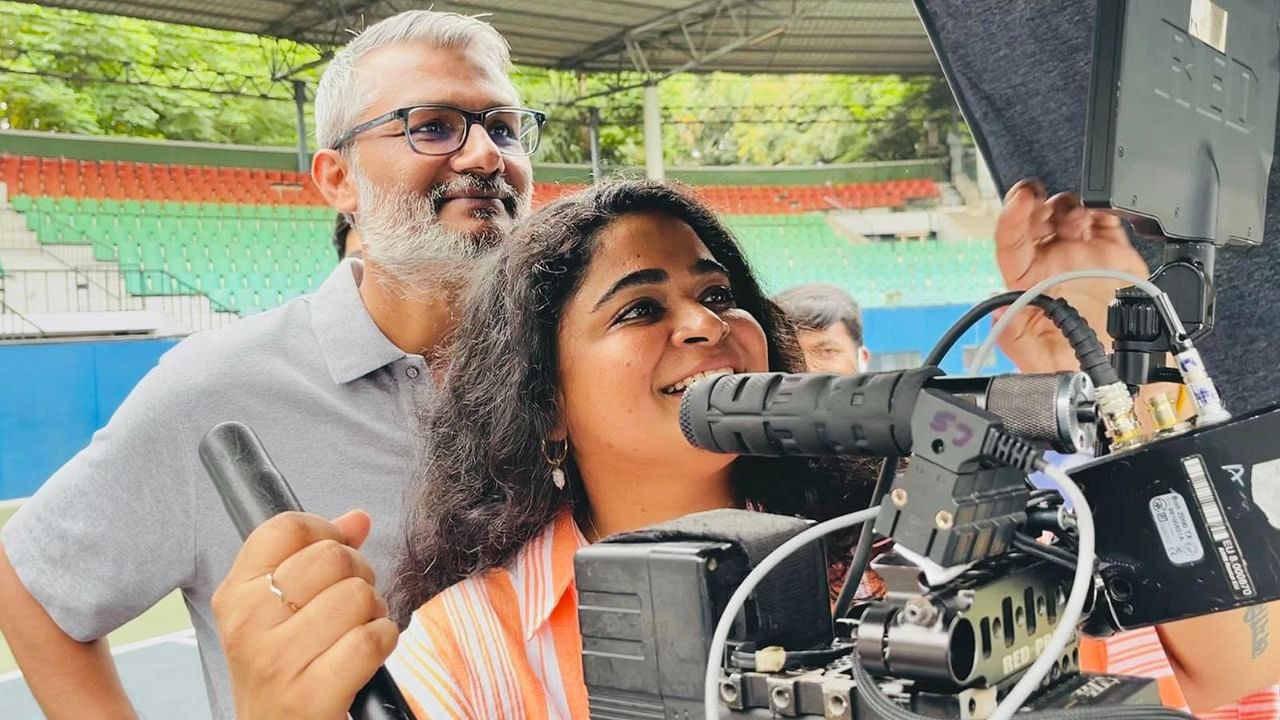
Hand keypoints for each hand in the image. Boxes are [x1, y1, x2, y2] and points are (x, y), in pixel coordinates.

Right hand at [211, 510, 397, 719]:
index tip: (333, 554)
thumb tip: (357, 519)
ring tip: (355, 631)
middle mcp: (249, 623)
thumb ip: (316, 554)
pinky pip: (371, 639)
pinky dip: (383, 641)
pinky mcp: (309, 694)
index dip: (326, 532)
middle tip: (349, 604)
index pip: (287, 528)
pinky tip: (364, 654)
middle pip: (333, 557)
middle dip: (358, 575)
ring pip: (358, 596)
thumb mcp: (280, 609)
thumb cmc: (284, 667)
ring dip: (373, 612)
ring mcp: (277, 660)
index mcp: (237, 594)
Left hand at [994, 180, 1148, 372]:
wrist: (1112, 370)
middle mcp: (1050, 263)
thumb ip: (1013, 337)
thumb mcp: (1035, 359)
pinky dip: (1104, 208)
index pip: (1010, 242)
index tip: (1020, 201)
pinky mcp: (1112, 252)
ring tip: (1076, 218)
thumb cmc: (1067, 363)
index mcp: (1027, 281)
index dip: (1011, 218)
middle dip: (1038, 202)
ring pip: (1068, 213)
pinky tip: (1102, 213)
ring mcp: (1080, 254)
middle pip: (1036, 219)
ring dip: (1070, 206)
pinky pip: (1106, 220)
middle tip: (1043, 199)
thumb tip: (997, 312)